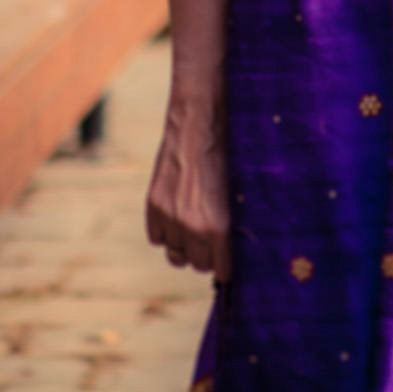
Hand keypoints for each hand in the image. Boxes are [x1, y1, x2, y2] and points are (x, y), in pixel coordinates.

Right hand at [146, 99, 232, 281]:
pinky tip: (177, 219)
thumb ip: (232, 218)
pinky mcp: (153, 206)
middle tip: (214, 245)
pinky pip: (157, 238)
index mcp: (218, 225)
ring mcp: (170, 217)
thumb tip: (236, 241)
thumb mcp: (239, 188)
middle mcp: (192, 227)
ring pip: (175, 255)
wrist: (199, 124)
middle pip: (198, 264)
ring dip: (185, 248)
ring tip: (195, 234)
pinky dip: (166, 232)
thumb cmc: (230, 151)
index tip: (228, 267)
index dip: (226, 268)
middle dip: (207, 256)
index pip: (221, 268)